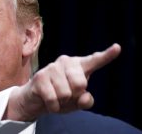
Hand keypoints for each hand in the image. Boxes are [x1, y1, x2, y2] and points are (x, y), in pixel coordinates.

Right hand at [4, 43, 120, 120]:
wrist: (37, 100)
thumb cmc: (60, 97)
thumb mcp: (77, 102)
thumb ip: (86, 100)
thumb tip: (84, 95)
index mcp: (78, 66)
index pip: (94, 60)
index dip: (107, 55)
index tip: (117, 48)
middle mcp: (65, 62)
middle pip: (80, 84)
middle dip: (74, 95)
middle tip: (66, 95)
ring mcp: (51, 68)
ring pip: (65, 94)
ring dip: (61, 102)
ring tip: (55, 96)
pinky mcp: (40, 77)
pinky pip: (53, 99)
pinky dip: (53, 107)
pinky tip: (48, 101)